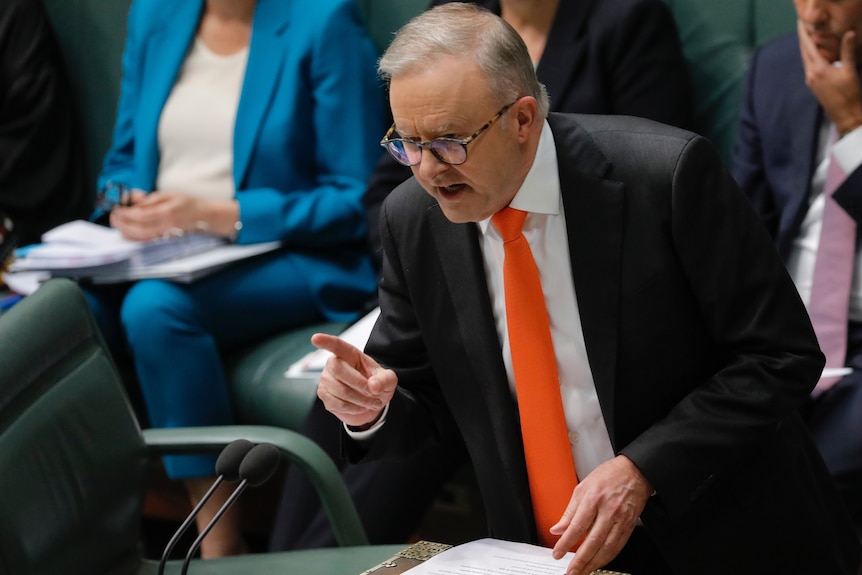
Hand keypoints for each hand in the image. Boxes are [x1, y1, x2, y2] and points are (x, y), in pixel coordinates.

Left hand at [109, 191, 207, 240]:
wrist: (205, 216)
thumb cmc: (189, 203)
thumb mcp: (170, 194)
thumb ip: (151, 199)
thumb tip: (135, 202)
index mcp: (167, 212)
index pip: (140, 215)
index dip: (125, 213)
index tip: (117, 209)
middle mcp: (166, 226)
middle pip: (138, 229)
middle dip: (122, 224)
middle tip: (114, 216)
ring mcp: (166, 235)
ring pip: (141, 238)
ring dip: (126, 232)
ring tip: (118, 223)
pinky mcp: (166, 240)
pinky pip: (147, 241)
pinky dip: (134, 237)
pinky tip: (128, 231)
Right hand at [312, 333, 397, 428]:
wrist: (370, 404)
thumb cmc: (377, 385)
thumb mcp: (388, 380)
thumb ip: (385, 380)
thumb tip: (373, 386)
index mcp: (350, 354)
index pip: (336, 345)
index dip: (326, 341)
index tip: (315, 338)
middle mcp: (334, 364)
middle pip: (338, 368)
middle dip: (359, 384)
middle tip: (374, 393)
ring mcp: (326, 379)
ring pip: (341, 390)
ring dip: (361, 400)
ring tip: (372, 402)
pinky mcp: (324, 395)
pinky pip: (337, 403)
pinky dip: (353, 408)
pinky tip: (360, 407)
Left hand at [550, 455, 652, 574]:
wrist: (635, 472)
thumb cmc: (608, 476)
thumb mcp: (583, 487)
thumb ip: (570, 511)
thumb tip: (557, 529)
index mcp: (594, 498)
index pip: (577, 526)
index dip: (566, 543)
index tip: (557, 553)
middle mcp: (609, 511)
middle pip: (593, 542)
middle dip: (580, 561)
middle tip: (570, 572)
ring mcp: (621, 520)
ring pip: (607, 548)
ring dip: (593, 563)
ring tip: (582, 572)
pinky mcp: (629, 526)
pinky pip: (617, 547)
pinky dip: (606, 558)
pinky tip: (598, 563)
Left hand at [798, 21, 861, 135]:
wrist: (845, 115)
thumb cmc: (849, 94)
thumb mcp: (850, 70)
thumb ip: (847, 51)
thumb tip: (849, 33)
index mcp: (818, 69)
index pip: (808, 47)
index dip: (804, 34)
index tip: (800, 23)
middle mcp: (810, 74)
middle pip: (804, 52)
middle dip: (803, 39)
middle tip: (802, 26)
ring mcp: (811, 81)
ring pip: (805, 60)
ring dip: (805, 48)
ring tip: (805, 37)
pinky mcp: (814, 85)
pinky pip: (809, 67)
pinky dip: (809, 57)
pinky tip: (812, 54)